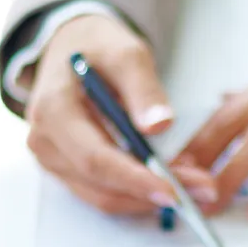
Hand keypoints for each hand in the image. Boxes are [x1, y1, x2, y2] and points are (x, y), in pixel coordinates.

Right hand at [24, 14, 215, 214]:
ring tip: (193, 182)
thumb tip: (160, 126)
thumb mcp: (126, 53)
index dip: (135, 180)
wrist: (73, 49)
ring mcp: (53, 161)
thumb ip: (143, 88)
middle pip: (101, 185)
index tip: (174, 191)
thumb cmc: (98, 48)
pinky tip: (169, 179)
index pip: (95, 159)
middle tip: (202, 188)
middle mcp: (45, 143)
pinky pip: (104, 193)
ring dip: (149, 198)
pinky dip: (138, 193)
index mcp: (52, 111)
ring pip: (104, 197)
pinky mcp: (67, 171)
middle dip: (153, 192)